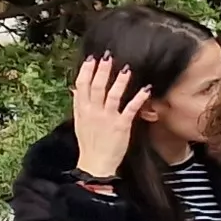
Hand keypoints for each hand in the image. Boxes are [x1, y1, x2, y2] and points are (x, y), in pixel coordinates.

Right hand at [70, 55, 145, 179]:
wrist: (95, 163)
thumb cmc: (89, 143)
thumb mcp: (80, 121)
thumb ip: (79, 104)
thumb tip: (75, 89)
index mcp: (81, 109)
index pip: (81, 85)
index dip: (85, 71)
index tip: (91, 58)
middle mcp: (93, 111)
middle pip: (96, 86)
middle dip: (102, 70)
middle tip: (108, 57)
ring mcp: (107, 118)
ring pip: (112, 95)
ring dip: (119, 81)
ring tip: (126, 69)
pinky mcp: (121, 125)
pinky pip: (130, 109)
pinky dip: (138, 98)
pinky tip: (145, 89)